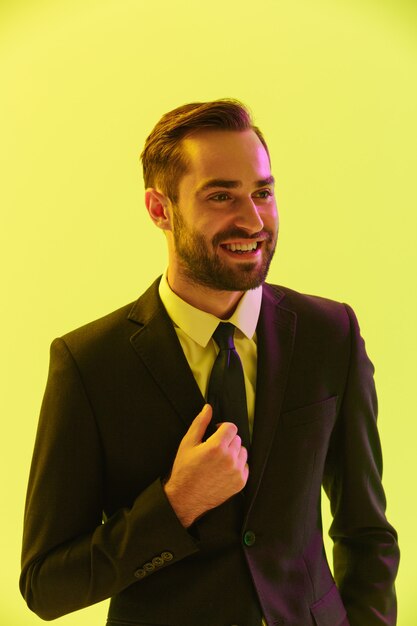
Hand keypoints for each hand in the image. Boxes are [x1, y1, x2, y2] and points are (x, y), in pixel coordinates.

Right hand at [164, 404, 248, 527]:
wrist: (186, 498)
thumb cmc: (185, 471)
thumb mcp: (188, 443)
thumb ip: (200, 423)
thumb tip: (208, 409)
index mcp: (216, 447)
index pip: (231, 427)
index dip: (222, 428)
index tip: (216, 433)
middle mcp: (229, 458)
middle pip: (237, 438)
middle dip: (227, 441)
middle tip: (214, 450)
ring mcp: (236, 471)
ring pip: (243, 451)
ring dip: (233, 452)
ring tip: (219, 460)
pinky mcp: (240, 482)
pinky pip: (245, 466)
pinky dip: (237, 465)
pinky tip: (223, 470)